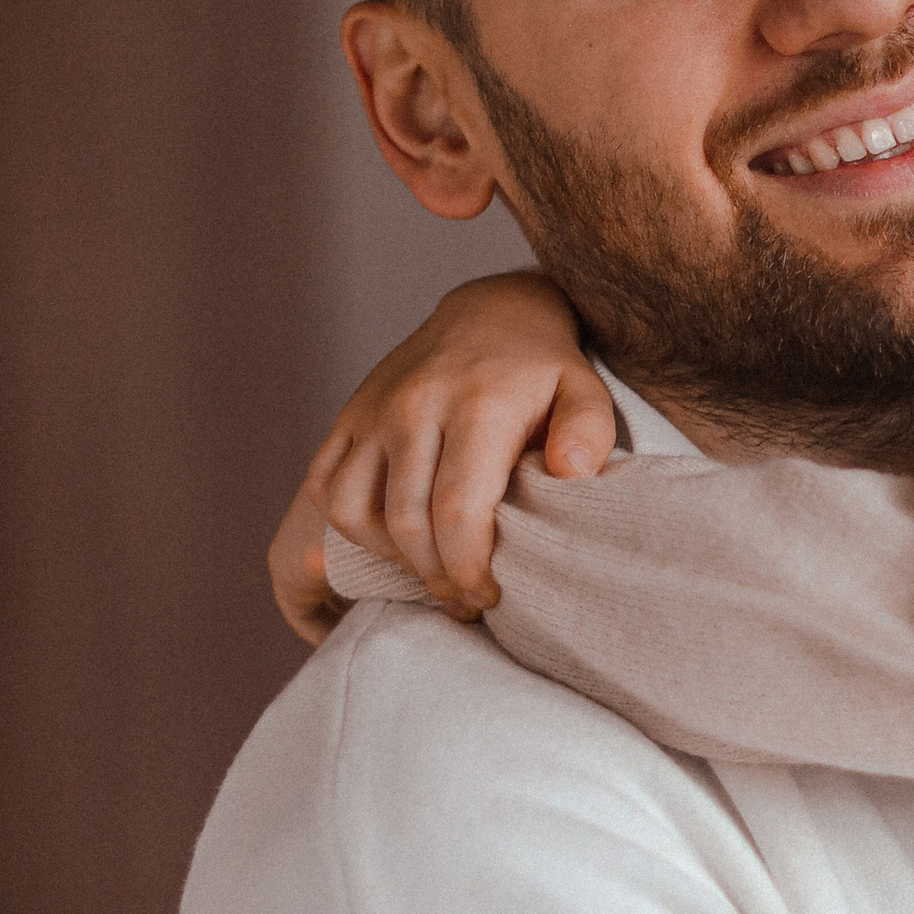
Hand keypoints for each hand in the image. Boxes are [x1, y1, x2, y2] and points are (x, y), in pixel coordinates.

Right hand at [268, 271, 612, 642]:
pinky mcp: (348, 417)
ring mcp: (373, 410)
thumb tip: (573, 473)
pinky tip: (392, 541)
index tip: (487, 595)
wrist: (491, 314)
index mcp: (477, 406)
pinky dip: (349, 528)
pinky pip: (324, 486)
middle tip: (464, 600)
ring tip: (429, 570)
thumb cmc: (545, 370)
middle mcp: (415, 406)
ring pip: (352, 510)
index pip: (457, 510)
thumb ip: (589, 432)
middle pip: (406, 521)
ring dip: (388, 557)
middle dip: (435, 576)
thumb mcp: (586, 390)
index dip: (468, 567)